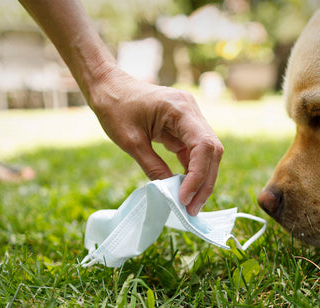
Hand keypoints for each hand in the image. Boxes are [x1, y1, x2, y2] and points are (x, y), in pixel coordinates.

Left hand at [90, 66, 222, 215]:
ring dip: (200, 179)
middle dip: (204, 182)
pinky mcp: (184, 126)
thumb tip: (169, 193)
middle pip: (212, 151)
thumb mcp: (131, 142)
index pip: (203, 145)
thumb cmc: (115, 107)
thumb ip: (153, 167)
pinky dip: (191, 171)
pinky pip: (195, 152)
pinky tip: (183, 188)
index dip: (198, 175)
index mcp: (180, 109)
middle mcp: (192, 111)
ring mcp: (190, 118)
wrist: (108, 86)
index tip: (184, 198)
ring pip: (207, 153)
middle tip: (191, 209)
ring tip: (188, 203)